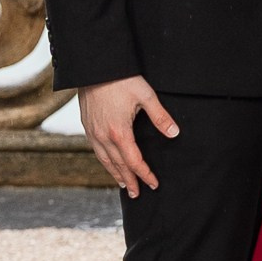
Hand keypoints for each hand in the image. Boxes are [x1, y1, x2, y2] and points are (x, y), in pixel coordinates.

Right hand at [81, 74, 178, 196]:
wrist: (94, 66)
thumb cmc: (121, 79)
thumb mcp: (145, 95)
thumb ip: (160, 117)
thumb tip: (174, 134)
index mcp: (120, 132)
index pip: (134, 162)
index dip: (145, 174)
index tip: (154, 183)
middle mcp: (104, 137)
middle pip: (118, 166)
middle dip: (130, 180)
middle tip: (138, 194)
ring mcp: (93, 132)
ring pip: (105, 160)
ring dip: (115, 174)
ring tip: (124, 184)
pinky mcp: (87, 126)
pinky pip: (96, 151)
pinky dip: (104, 161)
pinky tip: (108, 162)